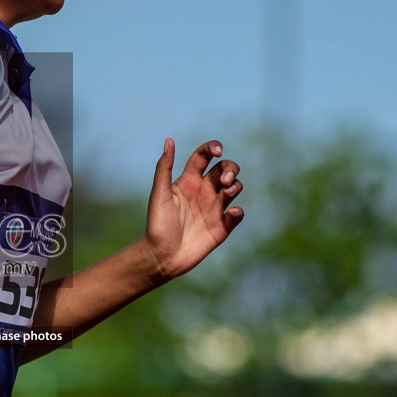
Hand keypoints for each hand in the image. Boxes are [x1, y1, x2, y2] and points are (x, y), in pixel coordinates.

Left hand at [142, 138, 243, 281]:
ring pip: (235, 188)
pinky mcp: (221, 227)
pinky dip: (238, 211)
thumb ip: (164, 167)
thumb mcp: (159, 194)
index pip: (204, 156)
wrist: (162, 256)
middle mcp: (203, 192)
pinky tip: (231, 213)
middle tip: (223, 181)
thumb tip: (169, 140)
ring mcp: (213, 209)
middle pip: (224, 169)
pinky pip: (237, 214)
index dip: (213, 148)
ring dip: (235, 186)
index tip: (218, 151)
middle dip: (230, 169)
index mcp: (188, 181)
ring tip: (225, 193)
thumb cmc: (157, 224)